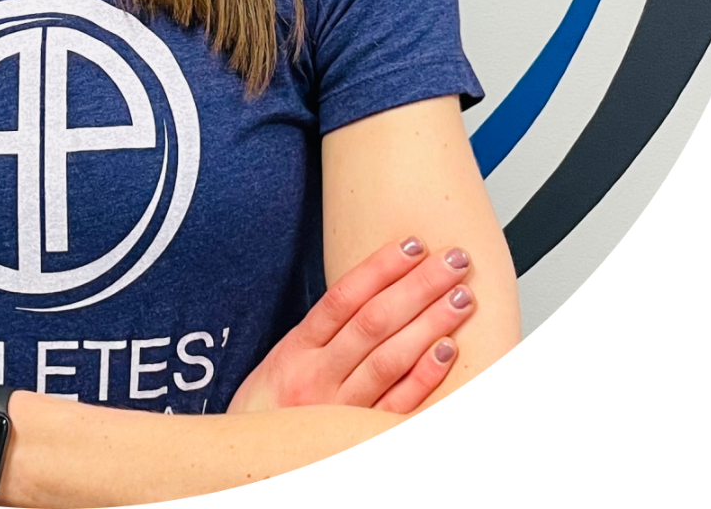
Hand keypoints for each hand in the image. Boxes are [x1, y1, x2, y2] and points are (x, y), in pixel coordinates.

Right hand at [227, 237, 475, 414]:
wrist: (249, 466)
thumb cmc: (272, 411)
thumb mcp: (284, 362)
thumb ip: (323, 333)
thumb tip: (376, 292)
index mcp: (296, 350)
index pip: (343, 298)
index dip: (379, 269)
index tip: (413, 244)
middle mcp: (317, 377)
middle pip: (373, 323)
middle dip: (417, 287)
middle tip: (453, 261)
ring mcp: (338, 411)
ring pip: (389, 360)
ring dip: (429, 325)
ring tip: (461, 298)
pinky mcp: (356, 437)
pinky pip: (397, 407)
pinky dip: (424, 378)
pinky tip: (448, 351)